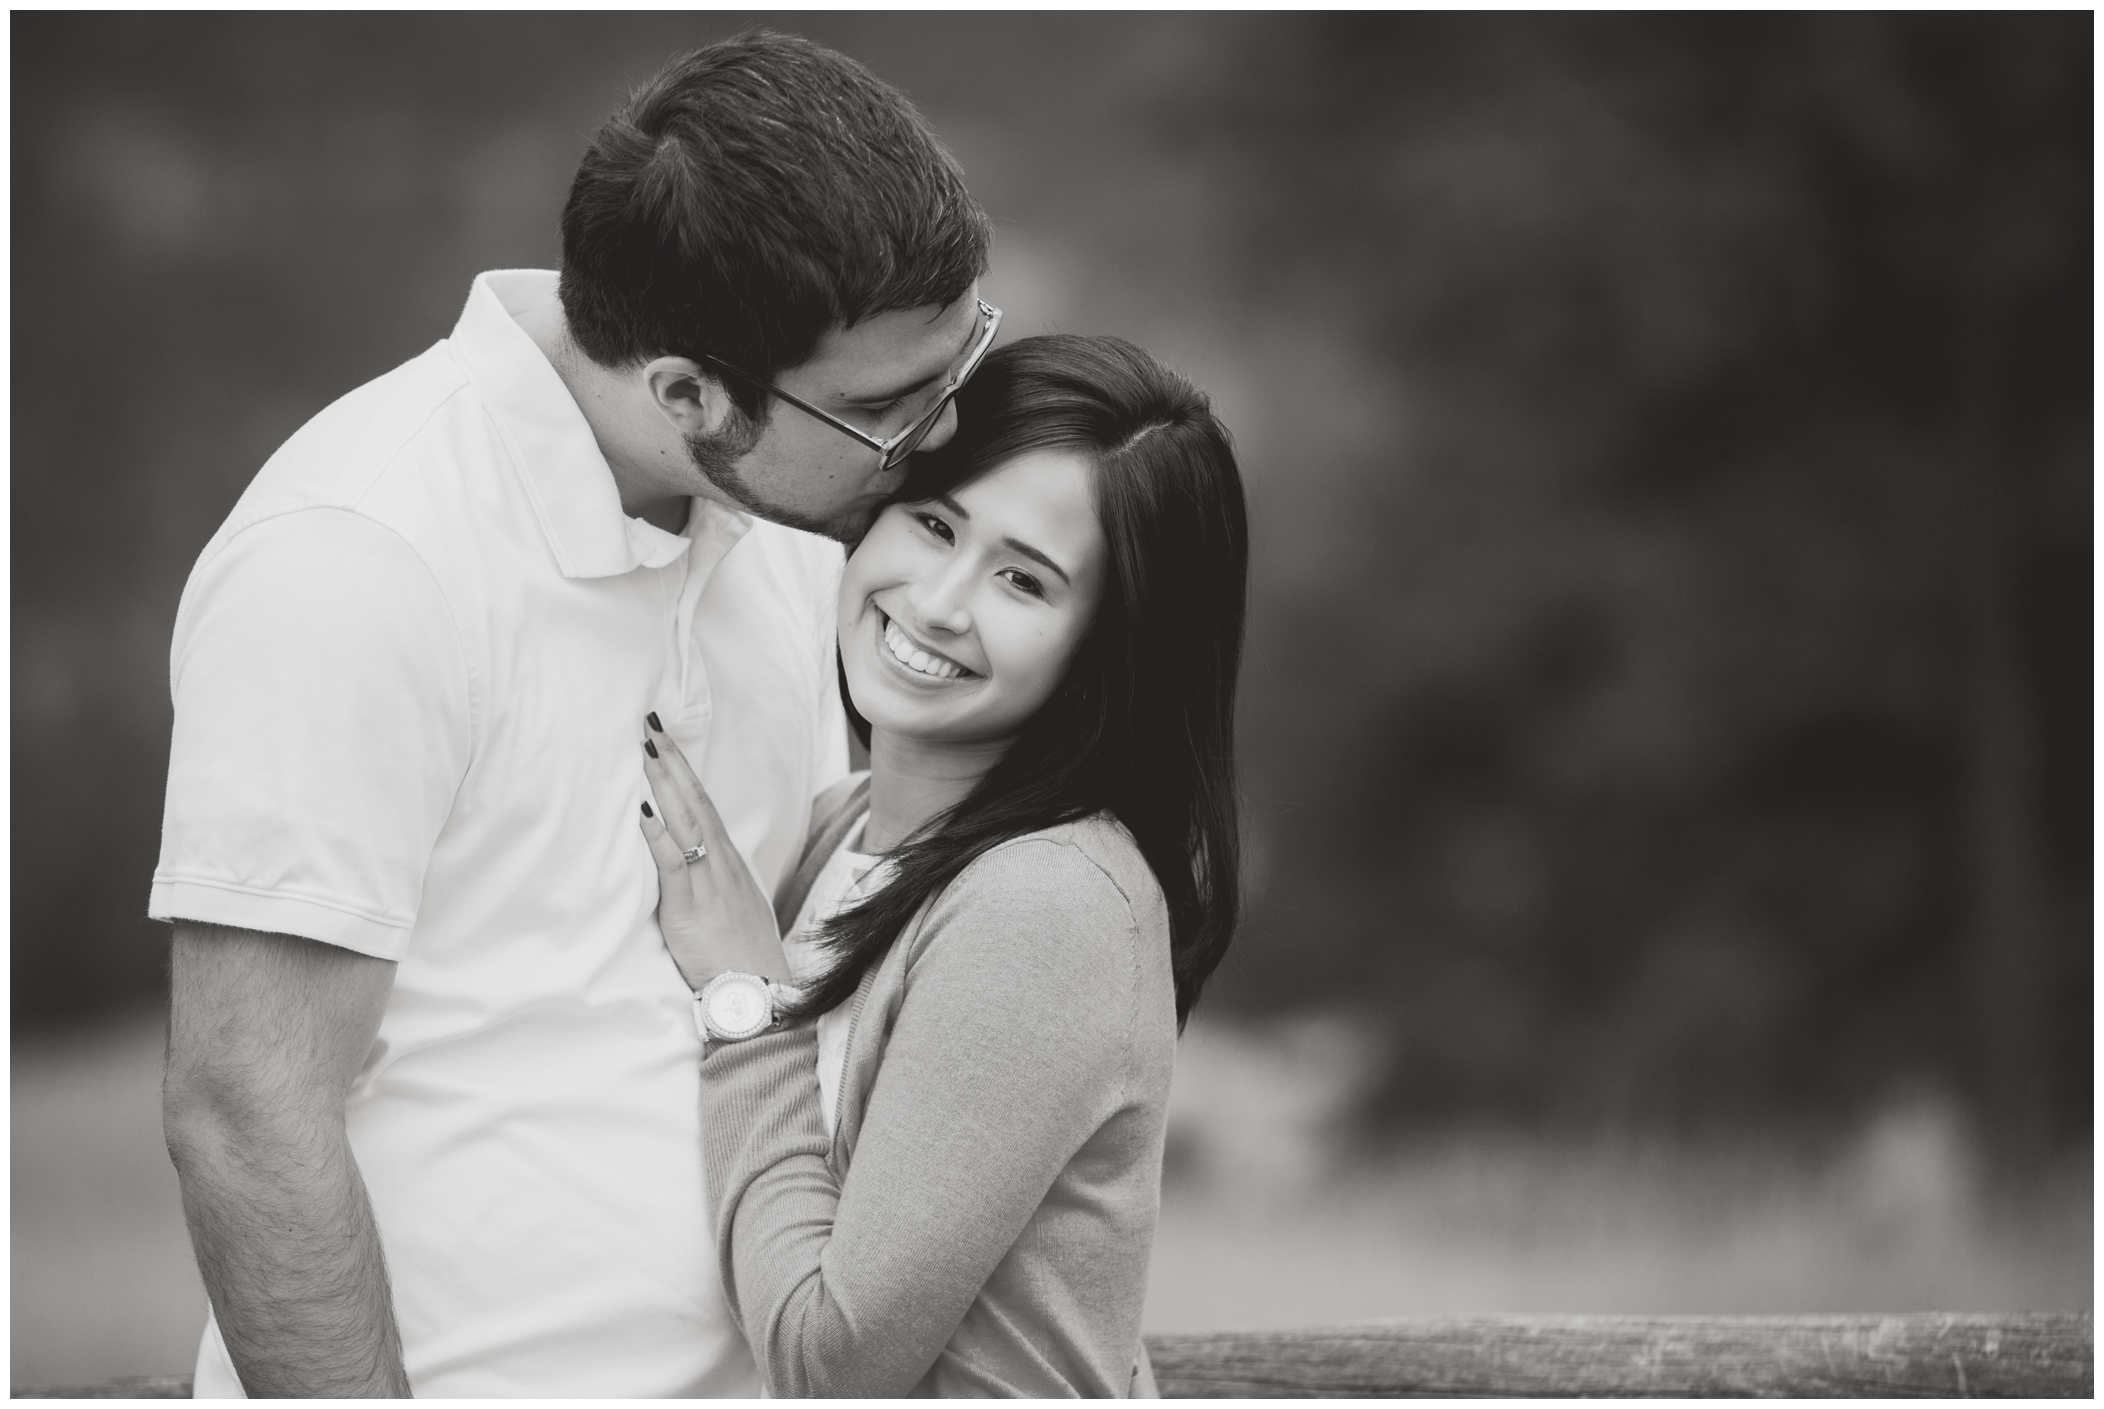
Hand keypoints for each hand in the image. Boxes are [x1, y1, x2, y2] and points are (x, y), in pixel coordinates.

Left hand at [637, 718, 790, 990]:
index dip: (685, 773)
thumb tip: (689, 865)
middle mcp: (721, 864)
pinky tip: (643, 812)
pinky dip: (659, 835)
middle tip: (651, 724)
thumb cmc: (741, 957)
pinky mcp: (691, 907)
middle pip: (695, 801)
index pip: (704, 806)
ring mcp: (709, 882)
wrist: (757, 993)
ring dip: (665, 783)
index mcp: (728, 863)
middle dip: (673, 761)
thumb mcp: (730, 908)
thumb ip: (710, 882)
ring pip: (686, 822)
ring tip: (646, 749)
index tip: (667, 742)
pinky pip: (674, 864)